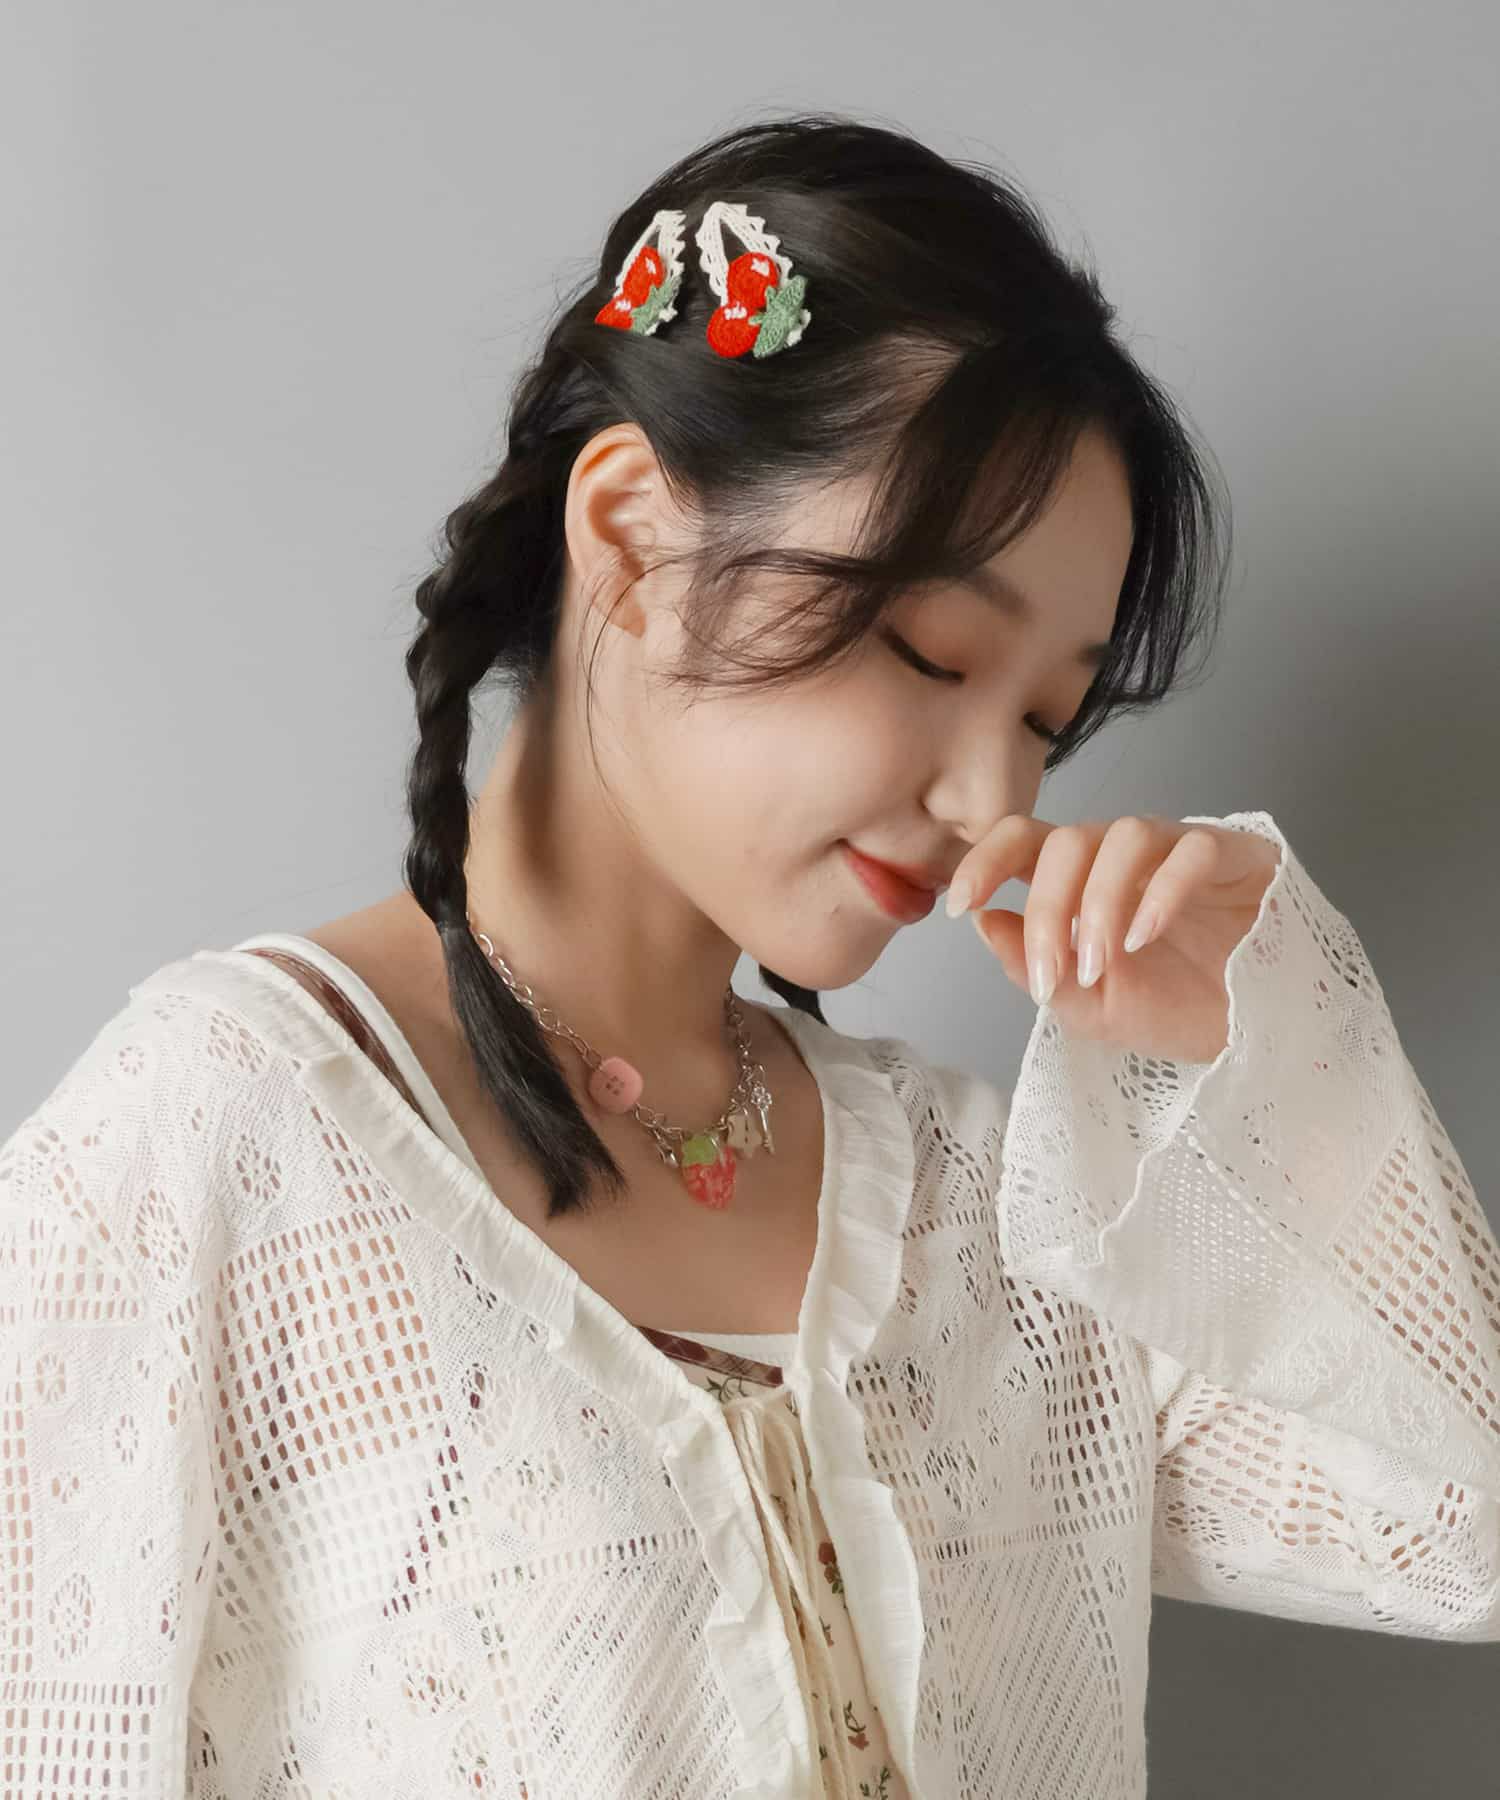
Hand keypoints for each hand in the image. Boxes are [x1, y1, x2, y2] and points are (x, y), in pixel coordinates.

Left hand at [952, 813, 1282, 1063]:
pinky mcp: (1234, 857)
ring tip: (1104, 965)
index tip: (962, 904)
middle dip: (1048, 908)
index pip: (1023, 840)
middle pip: (1067, 840)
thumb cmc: (1172, 1011)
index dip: (985, 859)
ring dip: (1099, 904)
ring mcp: (1178, 849)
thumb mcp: (1087, 1006)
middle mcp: (1124, 855)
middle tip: (1054, 975)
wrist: (1254, 1034)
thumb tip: (985, 921)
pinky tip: (1144, 938)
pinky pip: (1191, 851)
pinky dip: (1159, 893)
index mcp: (1081, 881)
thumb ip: (1033, 965)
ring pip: (1123, 836)